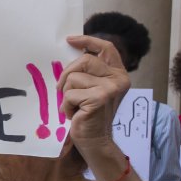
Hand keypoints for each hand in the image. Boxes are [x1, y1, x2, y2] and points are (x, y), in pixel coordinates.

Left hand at [58, 35, 129, 154]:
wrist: (95, 141)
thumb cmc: (89, 114)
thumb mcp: (91, 89)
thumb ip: (88, 73)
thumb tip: (70, 53)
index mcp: (118, 74)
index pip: (106, 48)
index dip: (88, 40)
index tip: (70, 40)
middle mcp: (118, 79)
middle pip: (83, 60)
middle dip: (66, 74)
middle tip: (62, 89)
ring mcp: (110, 88)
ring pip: (73, 78)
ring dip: (67, 94)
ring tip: (75, 106)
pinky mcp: (99, 98)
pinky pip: (69, 94)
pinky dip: (66, 106)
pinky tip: (75, 115)